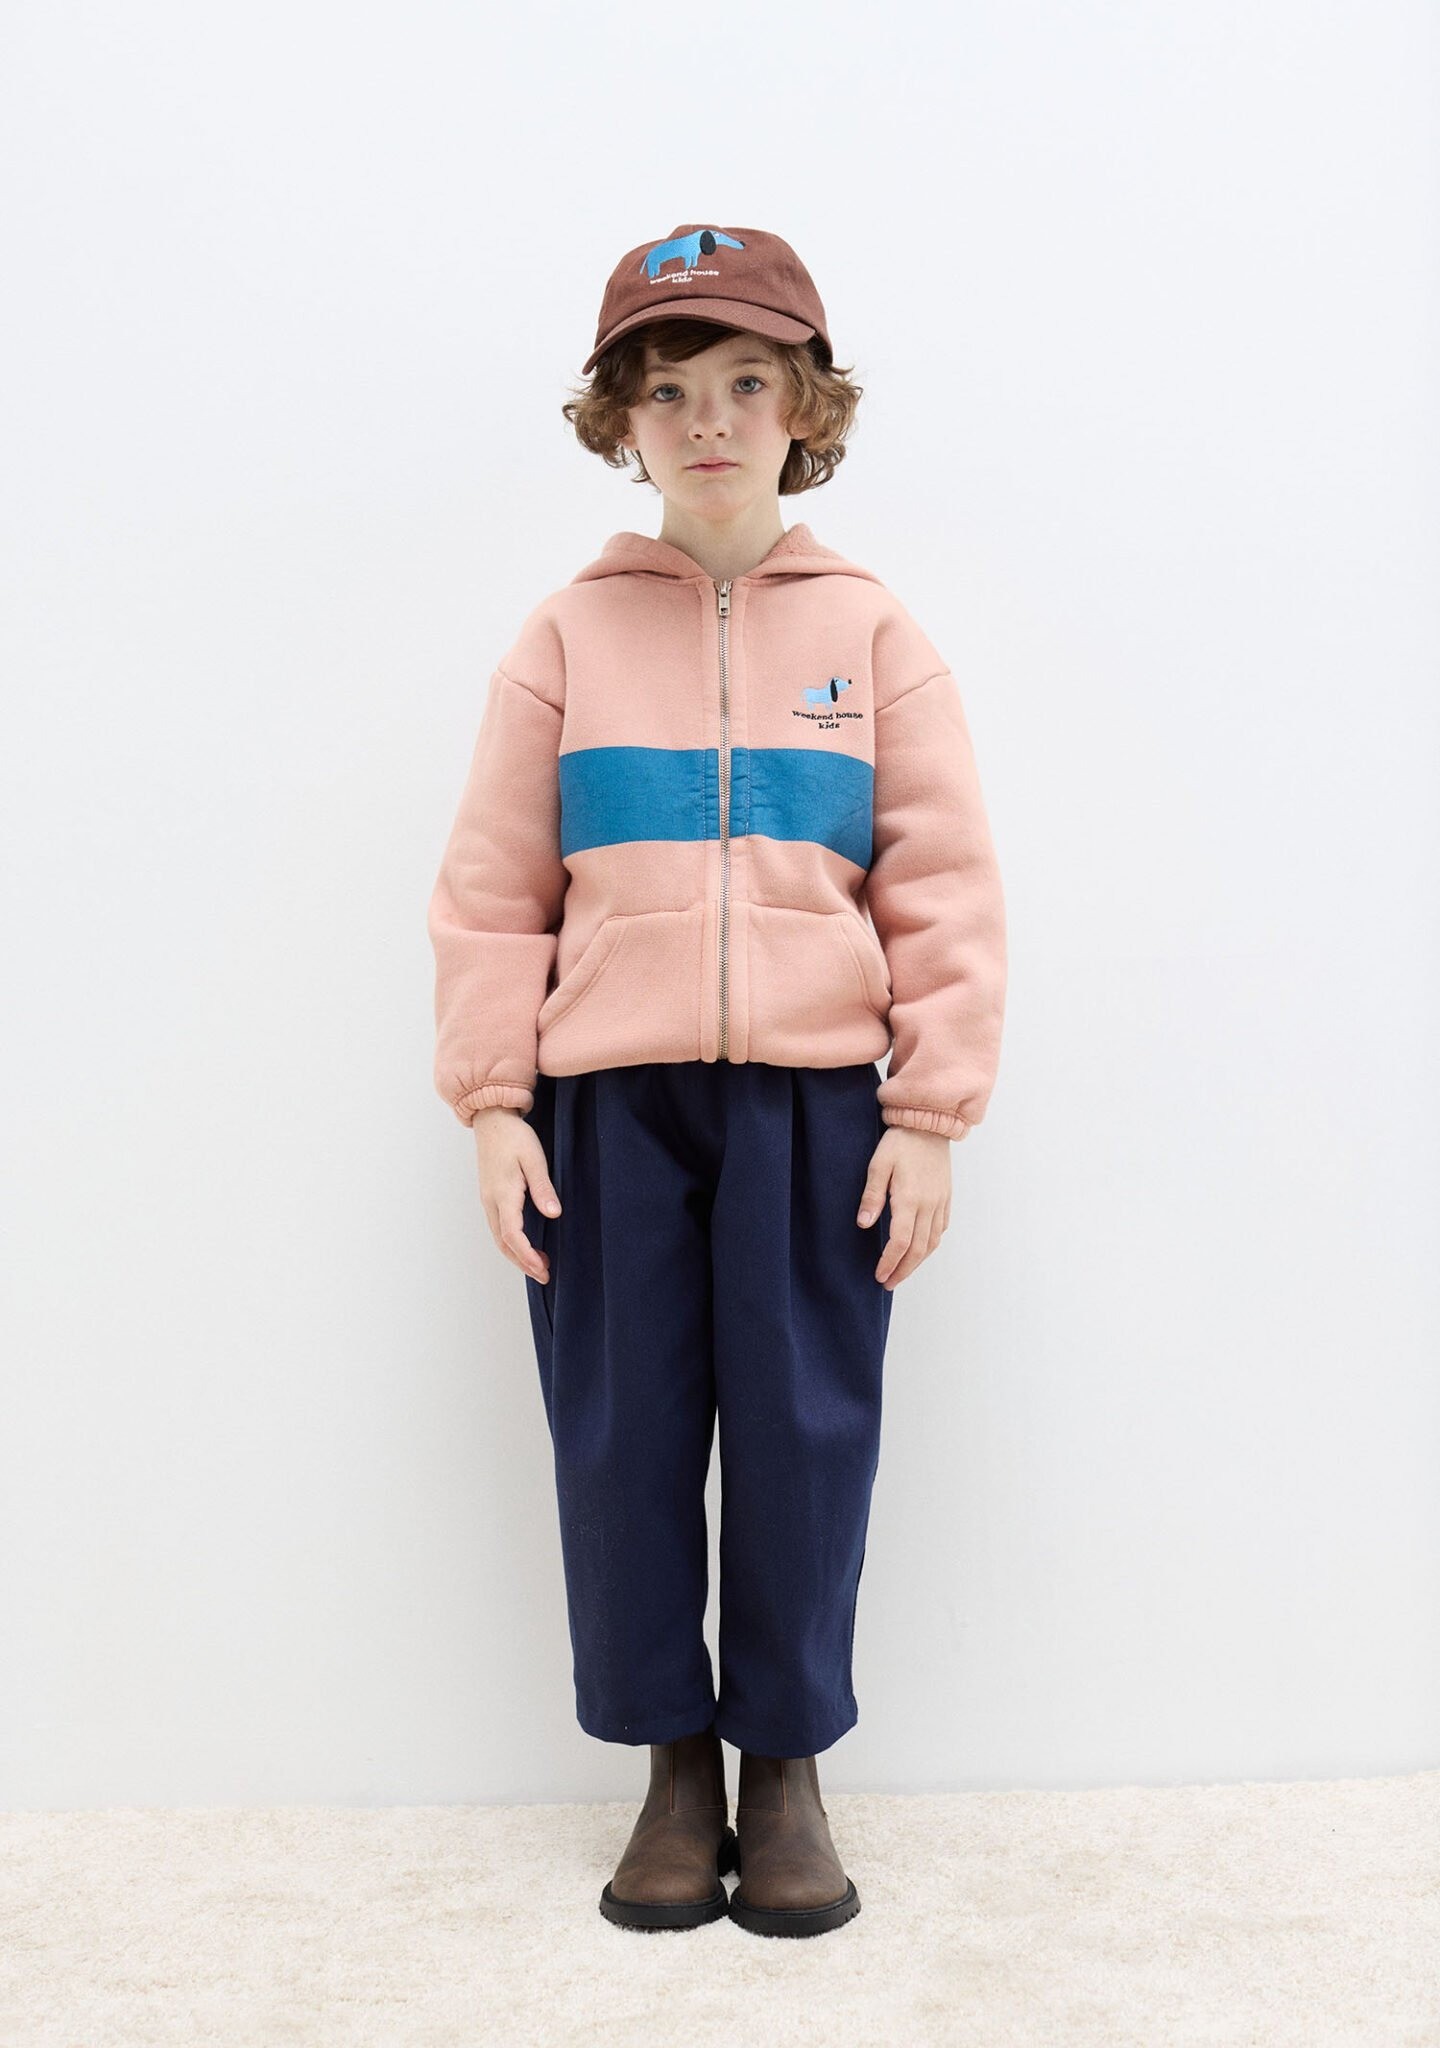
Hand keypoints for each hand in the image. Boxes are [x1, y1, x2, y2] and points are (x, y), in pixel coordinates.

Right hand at [472, 1107, 561, 1282]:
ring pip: (499, 1236)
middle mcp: (491, 1201)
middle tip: (544, 1276)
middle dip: (523, 1262)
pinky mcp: (490, 1195)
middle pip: (503, 1242)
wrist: (492, 1119)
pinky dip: (511, 1242)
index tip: (543, 1268)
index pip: (513, 1234)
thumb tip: (553, 1214)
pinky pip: (498, 1227)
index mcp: (503, 1194)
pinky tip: (525, 1244)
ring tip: (538, 1265)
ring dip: (517, 1254)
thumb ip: (542, 1188)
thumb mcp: (534, 1159)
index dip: (527, 1255)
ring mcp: (488, 1199)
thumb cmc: (514, 1137)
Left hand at [856, 1126, 952, 1288]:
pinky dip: (931, 1244)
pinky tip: (920, 1249)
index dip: (889, 1262)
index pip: (900, 1242)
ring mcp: (940, 1202)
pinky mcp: (946, 1197)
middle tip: (888, 1283)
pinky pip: (941, 1228)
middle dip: (903, 1270)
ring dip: (917, 1261)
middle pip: (918, 1249)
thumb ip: (872, 1195)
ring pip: (932, 1242)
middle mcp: (929, 1205)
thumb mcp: (878, 1164)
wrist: (929, 1123)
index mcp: (910, 1199)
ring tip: (902, 1271)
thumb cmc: (900, 1141)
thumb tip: (864, 1224)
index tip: (879, 1275)